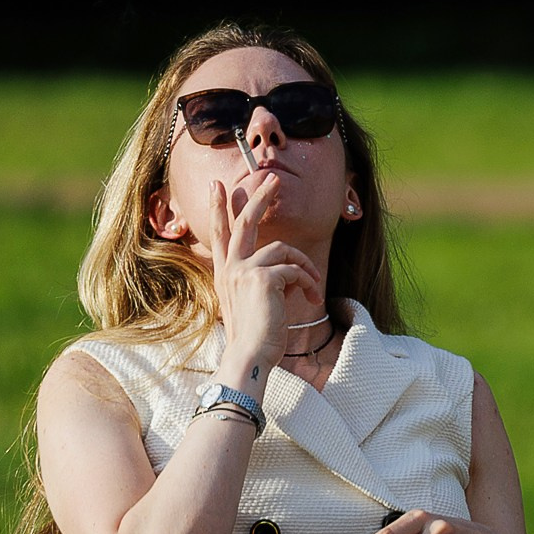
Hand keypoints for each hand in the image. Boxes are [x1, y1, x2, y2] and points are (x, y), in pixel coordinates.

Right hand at [205, 175, 323, 373]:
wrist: (250, 355)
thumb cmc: (257, 336)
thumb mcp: (255, 304)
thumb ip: (264, 282)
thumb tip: (285, 272)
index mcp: (225, 273)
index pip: (221, 235)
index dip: (220, 209)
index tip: (220, 186)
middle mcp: (230, 268)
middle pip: (245, 224)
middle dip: (259, 199)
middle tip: (272, 179)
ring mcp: (244, 271)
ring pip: (282, 250)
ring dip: (304, 266)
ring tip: (313, 288)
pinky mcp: (263, 278)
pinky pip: (294, 270)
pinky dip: (308, 283)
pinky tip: (311, 299)